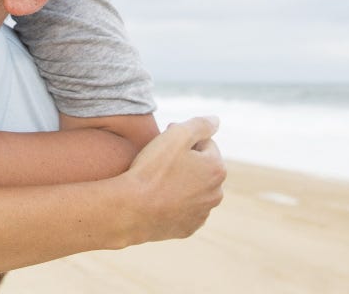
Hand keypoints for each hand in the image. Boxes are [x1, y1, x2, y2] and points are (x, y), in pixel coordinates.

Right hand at [118, 116, 224, 243]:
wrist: (131, 210)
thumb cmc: (152, 170)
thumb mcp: (176, 136)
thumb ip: (200, 124)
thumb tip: (215, 120)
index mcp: (217, 169)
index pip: (205, 144)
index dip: (183, 140)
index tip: (164, 144)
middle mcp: (216, 194)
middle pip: (201, 167)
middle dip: (186, 161)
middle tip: (159, 160)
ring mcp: (202, 214)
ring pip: (193, 189)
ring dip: (181, 181)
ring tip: (157, 180)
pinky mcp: (187, 228)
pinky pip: (184, 209)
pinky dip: (175, 202)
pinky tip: (158, 198)